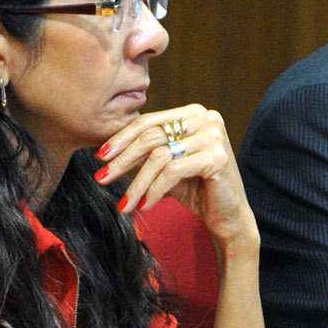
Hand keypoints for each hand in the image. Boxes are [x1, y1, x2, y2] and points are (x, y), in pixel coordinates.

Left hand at [95, 106, 258, 264]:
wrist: (227, 214)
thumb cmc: (196, 187)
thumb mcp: (166, 164)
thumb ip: (146, 150)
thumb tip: (105, 150)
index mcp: (193, 114)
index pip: (148, 122)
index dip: (121, 139)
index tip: (100, 158)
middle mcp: (207, 118)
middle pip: (152, 136)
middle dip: (123, 160)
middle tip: (102, 178)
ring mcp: (214, 136)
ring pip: (159, 156)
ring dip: (136, 183)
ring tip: (124, 204)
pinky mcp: (218, 157)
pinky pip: (173, 171)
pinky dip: (154, 190)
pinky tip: (145, 206)